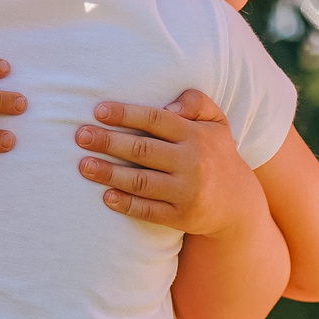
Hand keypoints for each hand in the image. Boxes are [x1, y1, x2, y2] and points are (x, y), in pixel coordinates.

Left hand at [76, 88, 262, 233]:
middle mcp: (192, 162)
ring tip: (83, 166)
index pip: (155, 120)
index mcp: (196, 135)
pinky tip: (105, 196)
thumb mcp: (216, 122)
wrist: (237, 203)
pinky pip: (148, 210)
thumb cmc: (216, 153)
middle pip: (142, 150)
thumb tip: (168, 106)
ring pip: (140, 181)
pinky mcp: (181, 216)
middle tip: (80, 136)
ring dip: (109, 174)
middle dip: (108, 142)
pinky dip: (125, 204)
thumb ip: (195, 102)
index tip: (98, 111)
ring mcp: (186, 191)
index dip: (126, 114)